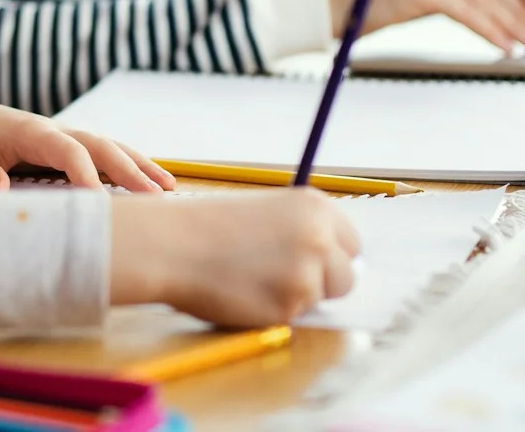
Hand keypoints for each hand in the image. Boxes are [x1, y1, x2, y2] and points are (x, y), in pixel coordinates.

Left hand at [0, 102, 175, 192]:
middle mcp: (58, 131)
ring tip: (169, 190)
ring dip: (140, 166)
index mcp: (33, 132)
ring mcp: (69, 137)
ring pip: (111, 147)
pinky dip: (134, 166)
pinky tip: (157, 185)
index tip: (98, 199)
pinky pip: (108, 154)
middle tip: (154, 197)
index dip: (83, 172)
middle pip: (100, 146)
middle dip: (128, 169)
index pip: (66, 149)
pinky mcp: (74, 147)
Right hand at [110, 189, 360, 324]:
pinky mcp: (288, 307)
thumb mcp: (266, 213)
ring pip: (319, 299)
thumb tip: (333, 264)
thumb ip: (303, 233)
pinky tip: (244, 292)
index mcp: (314, 207)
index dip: (331, 256)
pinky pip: (292, 317)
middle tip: (284, 278)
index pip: (351, 243)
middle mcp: (319, 238)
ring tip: (253, 278)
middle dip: (323, 283)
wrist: (173, 244)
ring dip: (295, 297)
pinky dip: (272, 311)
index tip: (312, 263)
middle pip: (347, 276)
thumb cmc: (210, 226)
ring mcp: (306, 274)